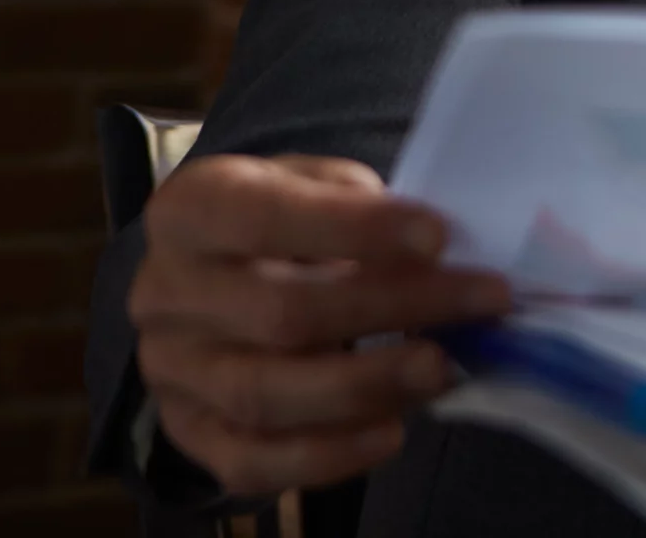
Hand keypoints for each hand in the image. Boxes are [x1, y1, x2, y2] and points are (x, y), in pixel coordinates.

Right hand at [128, 154, 511, 494]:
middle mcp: (165, 294)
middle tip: (480, 302)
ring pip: (266, 394)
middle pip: (279, 313)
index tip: (439, 235)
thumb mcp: (312, 183)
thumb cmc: (282, 221)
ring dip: (369, 385)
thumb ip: (359, 206)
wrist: (212, 276)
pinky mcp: (189, 434)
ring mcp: (171, 372)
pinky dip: (328, 456)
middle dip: (392, 308)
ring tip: (444, 368)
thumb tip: (436, 254)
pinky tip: (390, 432)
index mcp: (190, 212)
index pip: (266, 218)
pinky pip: (252, 462)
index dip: (355, 228)